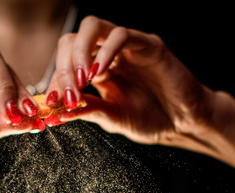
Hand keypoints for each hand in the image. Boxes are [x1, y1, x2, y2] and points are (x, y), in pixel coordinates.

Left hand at [44, 16, 217, 154]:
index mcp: (96, 71)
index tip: (50, 104)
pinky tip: (99, 73)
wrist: (184, 123)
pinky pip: (120, 35)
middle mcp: (107, 54)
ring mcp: (126, 46)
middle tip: (66, 94)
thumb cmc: (151, 120)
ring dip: (79, 52)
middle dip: (62, 68)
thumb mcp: (112, 118)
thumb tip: (55, 113)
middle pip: (72, 41)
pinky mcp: (147, 44)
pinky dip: (105, 51)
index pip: (65, 64)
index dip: (54, 81)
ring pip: (92, 27)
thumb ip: (87, 111)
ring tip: (80, 80)